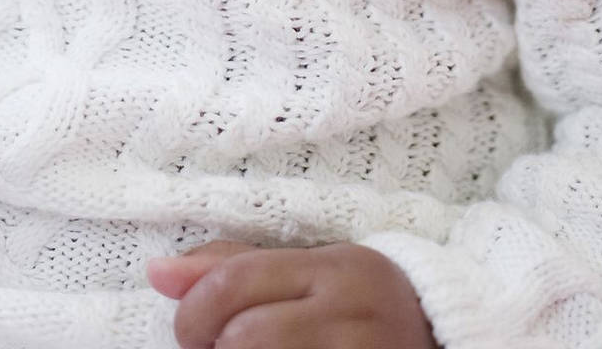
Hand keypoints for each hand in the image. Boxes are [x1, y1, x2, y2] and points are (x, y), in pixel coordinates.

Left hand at [146, 238, 438, 347]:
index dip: (195, 310)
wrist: (445, 336)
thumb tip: (156, 273)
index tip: (187, 330)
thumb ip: (234, 266)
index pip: (237, 280)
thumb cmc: (359, 302)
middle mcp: (351, 309)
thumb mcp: (308, 269)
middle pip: (248, 336)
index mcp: (332, 267)